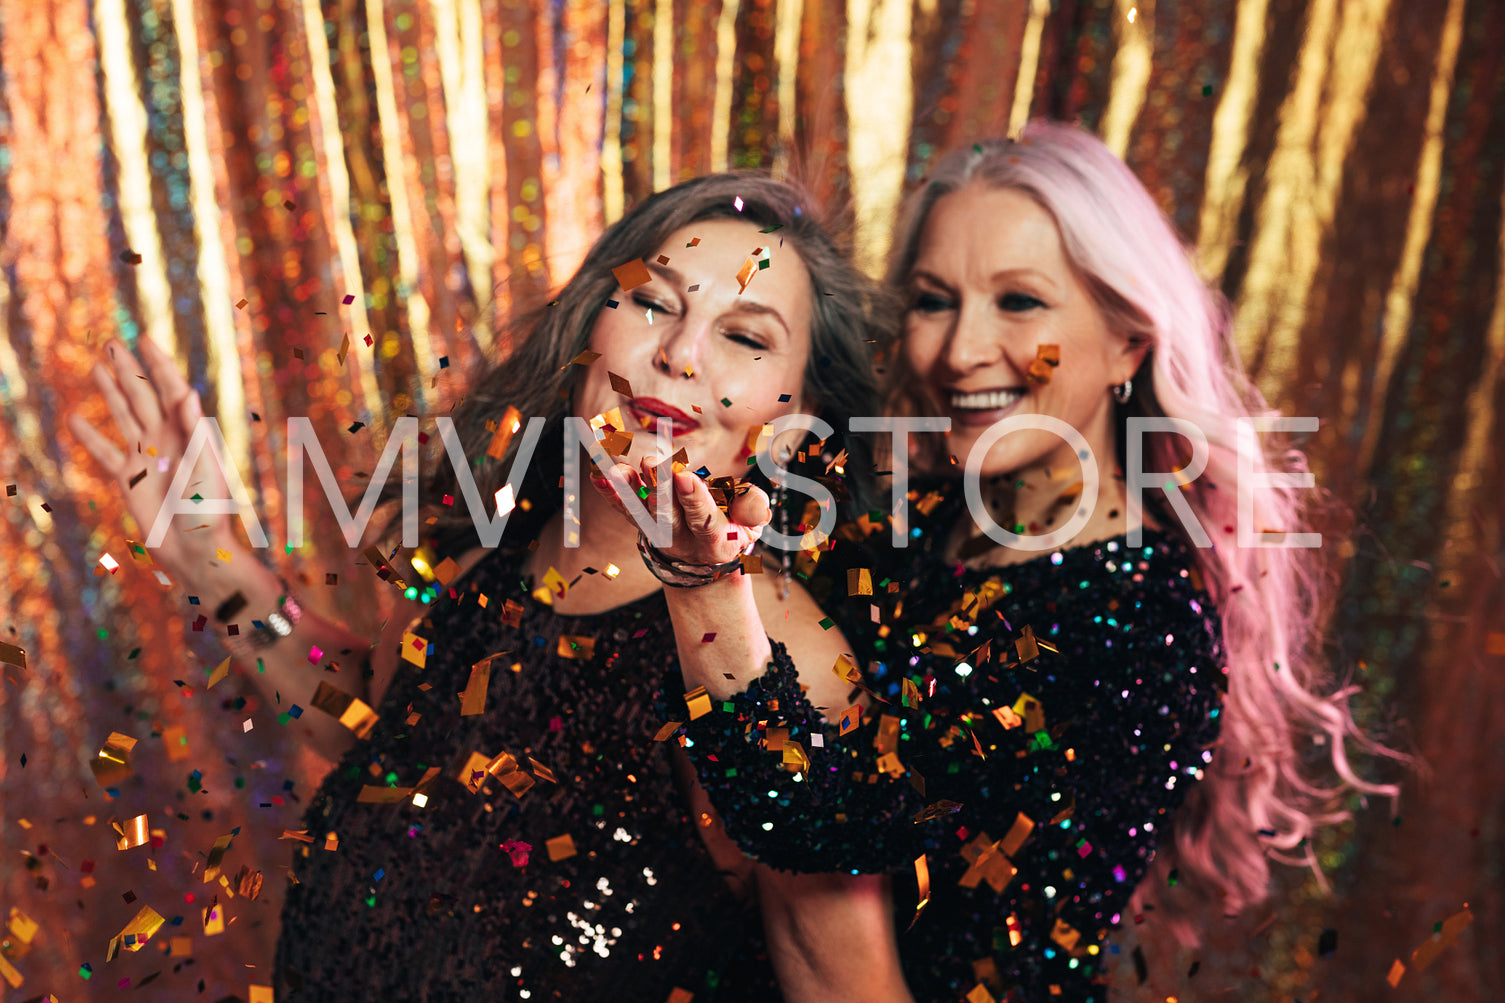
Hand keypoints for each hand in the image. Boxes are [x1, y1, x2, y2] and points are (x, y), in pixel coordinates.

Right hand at [67, 337, 241, 586]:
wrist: (196, 550)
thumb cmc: (209, 510)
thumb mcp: (205, 466)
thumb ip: (195, 428)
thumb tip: (187, 391)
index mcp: (189, 431)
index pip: (171, 388)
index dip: (158, 363)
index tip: (145, 338)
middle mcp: (167, 438)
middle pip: (144, 394)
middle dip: (129, 368)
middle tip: (113, 342)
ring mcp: (146, 457)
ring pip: (124, 415)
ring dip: (110, 391)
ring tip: (97, 366)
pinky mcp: (128, 479)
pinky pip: (105, 451)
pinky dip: (90, 436)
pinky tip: (76, 419)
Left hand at [589, 456, 771, 565]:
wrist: (705, 554)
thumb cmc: (734, 525)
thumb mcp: (752, 522)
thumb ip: (753, 508)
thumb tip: (752, 503)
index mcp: (715, 541)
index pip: (704, 520)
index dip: (694, 500)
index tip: (685, 477)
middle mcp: (682, 539)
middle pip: (667, 515)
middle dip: (659, 488)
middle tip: (651, 462)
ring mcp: (657, 531)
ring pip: (641, 511)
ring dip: (628, 490)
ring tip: (615, 470)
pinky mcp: (640, 522)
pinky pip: (623, 508)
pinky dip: (610, 494)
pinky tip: (597, 475)